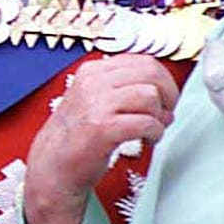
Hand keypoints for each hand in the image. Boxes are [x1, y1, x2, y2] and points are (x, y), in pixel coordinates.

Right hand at [22, 55, 178, 223]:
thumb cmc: (78, 134)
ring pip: (151, 96)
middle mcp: (93, 82)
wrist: (54, 162)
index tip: (164, 97)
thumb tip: (164, 89)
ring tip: (152, 130)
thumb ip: (122, 87)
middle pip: (151, 73)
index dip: (164, 80)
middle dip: (169, 94)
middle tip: (165, 113)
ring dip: (161, 117)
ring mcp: (97, 104)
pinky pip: (147, 123)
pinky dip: (155, 134)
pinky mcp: (104, 128)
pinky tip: (146, 140)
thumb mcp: (94, 98)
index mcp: (92, 71)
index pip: (143, 61)